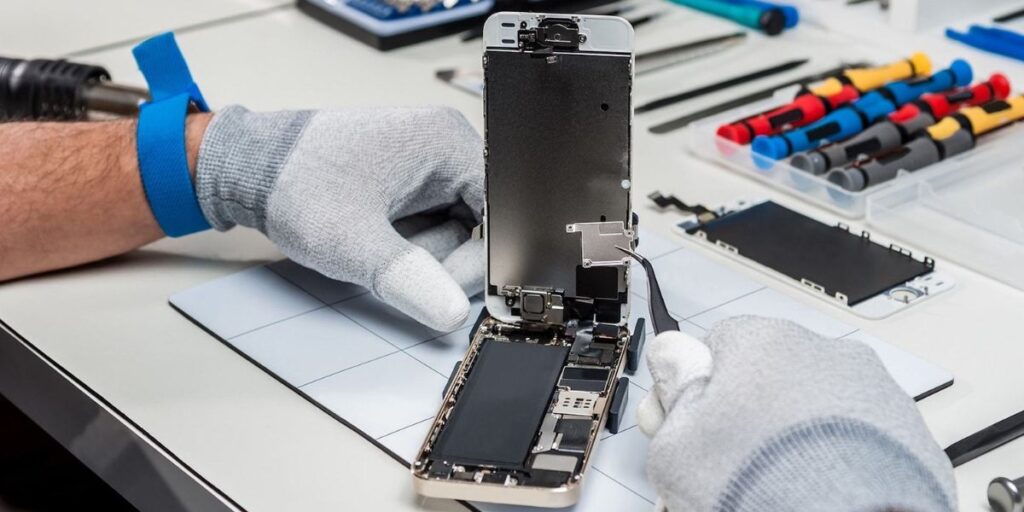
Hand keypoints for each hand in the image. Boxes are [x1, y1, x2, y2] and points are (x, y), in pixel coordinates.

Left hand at [195, 106, 483, 330]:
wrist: (249, 167)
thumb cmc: (294, 184)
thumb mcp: (352, 242)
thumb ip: (408, 280)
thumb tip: (453, 313)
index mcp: (446, 141)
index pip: (498, 213)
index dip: (478, 258)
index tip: (444, 288)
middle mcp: (445, 144)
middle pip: (480, 225)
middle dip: (442, 258)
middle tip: (395, 265)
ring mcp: (429, 162)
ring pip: (457, 232)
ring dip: (423, 254)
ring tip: (374, 243)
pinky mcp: (412, 180)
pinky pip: (433, 226)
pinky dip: (410, 246)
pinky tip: (377, 239)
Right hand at [636, 316, 956, 511]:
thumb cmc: (761, 486)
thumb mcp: (678, 442)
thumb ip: (675, 390)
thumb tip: (675, 359)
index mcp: (762, 341)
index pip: (715, 348)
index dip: (699, 393)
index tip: (694, 429)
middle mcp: (821, 354)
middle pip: (767, 377)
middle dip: (749, 417)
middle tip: (732, 467)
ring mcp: (872, 391)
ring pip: (815, 407)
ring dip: (795, 437)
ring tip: (781, 487)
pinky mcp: (908, 434)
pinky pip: (859, 439)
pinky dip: (841, 461)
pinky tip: (821, 493)